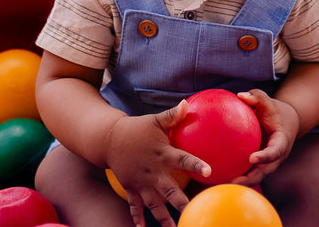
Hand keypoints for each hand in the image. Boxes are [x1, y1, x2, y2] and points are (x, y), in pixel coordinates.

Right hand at [105, 101, 209, 226]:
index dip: (195, 164)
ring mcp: (141, 182)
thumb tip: (187, 103)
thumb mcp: (155, 120)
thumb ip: (172, 116)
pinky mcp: (131, 188)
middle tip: (193, 212)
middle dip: (181, 203)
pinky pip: (135, 206)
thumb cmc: (138, 129)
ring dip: (163, 218)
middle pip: (169, 190)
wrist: (109, 139)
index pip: (183, 159)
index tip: (208, 171)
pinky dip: (137, 218)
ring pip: (154, 204)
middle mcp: (153, 171)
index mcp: (162, 154)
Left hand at [234, 89, 299, 184]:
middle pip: (265, 171)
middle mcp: (276, 157)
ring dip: (244, 182)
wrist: (287, 122)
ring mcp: (269, 163)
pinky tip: (222, 177)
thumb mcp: (269, 102)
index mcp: (281, 142)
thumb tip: (240, 95)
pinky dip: (240, 176)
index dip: (265, 156)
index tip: (252, 158)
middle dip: (251, 178)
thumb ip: (257, 97)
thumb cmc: (275, 111)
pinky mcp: (261, 164)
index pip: (274, 152)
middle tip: (235, 181)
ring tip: (225, 184)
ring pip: (257, 175)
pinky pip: (251, 172)